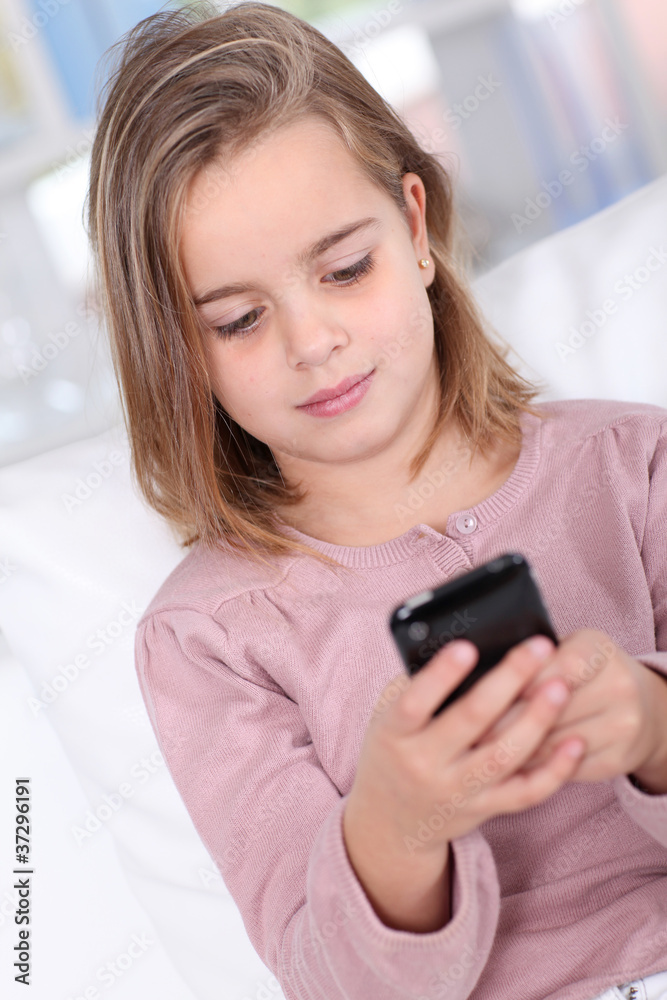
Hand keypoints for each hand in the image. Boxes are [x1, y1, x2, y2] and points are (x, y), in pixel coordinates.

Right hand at [344, 635, 585, 860]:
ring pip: (504, 756)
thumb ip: (416, 685)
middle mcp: (423, 764)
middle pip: (471, 720)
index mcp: (394, 734)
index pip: (415, 703)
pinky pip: (526, 793)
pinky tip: (575, 742)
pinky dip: (555, 771)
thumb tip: (463, 641)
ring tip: (561, 686)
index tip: (467, 647)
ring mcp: (456, 790)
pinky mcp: (484, 809)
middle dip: (509, 680)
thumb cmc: (394, 748)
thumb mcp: (387, 717)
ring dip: (536, 720)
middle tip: (539, 647)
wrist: (391, 820)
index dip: (441, 676)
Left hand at [473, 628, 666, 786]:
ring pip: (551, 742)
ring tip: (476, 749)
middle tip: (465, 730)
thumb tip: (479, 675)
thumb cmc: (587, 672)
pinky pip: (563, 770)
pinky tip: (507, 766)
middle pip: (548, 708)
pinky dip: (531, 768)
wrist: (644, 707)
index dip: (514, 682)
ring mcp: (622, 726)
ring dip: (510, 748)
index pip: (550, 666)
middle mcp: (618, 686)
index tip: (478, 694)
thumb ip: (534, 661)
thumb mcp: (567, 650)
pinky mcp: (617, 760)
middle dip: (503, 720)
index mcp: (599, 650)